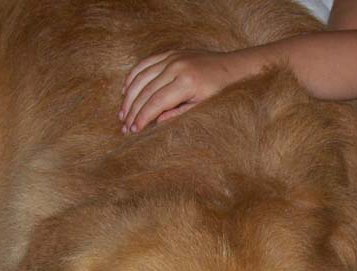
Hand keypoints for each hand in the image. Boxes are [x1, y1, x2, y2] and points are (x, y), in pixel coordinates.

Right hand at [119, 49, 254, 133]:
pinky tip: (126, 90)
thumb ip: (179, 114)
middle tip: (124, 126)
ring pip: (141, 77)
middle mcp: (176, 67)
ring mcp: (172, 57)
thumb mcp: (203, 107)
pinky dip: (133, 76)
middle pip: (146, 91)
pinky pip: (145, 64)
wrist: (234, 67)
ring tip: (122, 113)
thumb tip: (155, 122)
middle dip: (133, 110)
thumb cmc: (221, 92)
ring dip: (128, 96)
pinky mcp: (170, 53)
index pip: (156, 102)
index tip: (133, 130)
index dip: (142, 117)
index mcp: (186, 83)